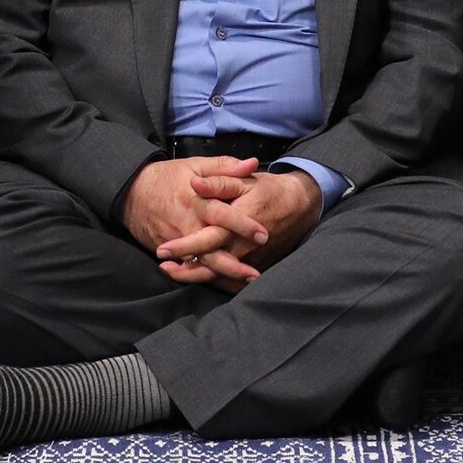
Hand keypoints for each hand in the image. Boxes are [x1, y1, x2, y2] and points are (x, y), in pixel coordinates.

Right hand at [122, 156, 261, 271]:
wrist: (131, 192)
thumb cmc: (168, 177)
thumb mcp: (196, 165)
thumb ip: (226, 166)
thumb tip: (253, 164)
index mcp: (196, 200)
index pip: (222, 215)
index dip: (243, 225)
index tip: (263, 234)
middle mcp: (186, 224)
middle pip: (211, 249)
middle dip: (233, 264)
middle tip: (255, 272)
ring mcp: (175, 241)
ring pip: (200, 263)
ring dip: (222, 274)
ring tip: (243, 281)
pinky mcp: (167, 251)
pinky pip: (187, 268)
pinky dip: (204, 277)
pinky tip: (222, 284)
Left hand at [158, 167, 322, 292]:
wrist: (300, 205)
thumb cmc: (268, 190)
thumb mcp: (244, 181)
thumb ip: (219, 183)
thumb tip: (194, 183)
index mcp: (238, 222)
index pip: (207, 239)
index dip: (185, 246)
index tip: (163, 250)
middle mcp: (244, 245)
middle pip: (211, 264)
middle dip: (186, 269)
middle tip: (163, 267)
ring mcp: (252, 258)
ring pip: (221, 275)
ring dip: (197, 276)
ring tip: (174, 273)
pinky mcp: (257, 264)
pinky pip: (235, 280)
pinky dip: (217, 281)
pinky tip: (200, 277)